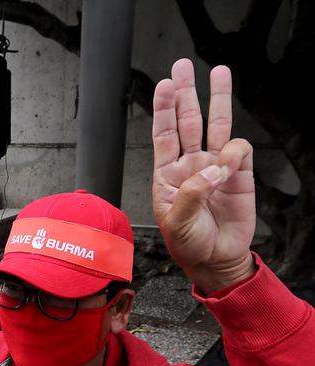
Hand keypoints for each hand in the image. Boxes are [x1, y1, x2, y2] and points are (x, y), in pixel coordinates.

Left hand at [151, 59, 255, 294]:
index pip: (164, 134)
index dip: (164, 109)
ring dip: (217, 98)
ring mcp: (215, 166)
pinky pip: (240, 150)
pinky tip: (231, 164)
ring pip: (216, 124)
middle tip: (183, 67)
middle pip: (188, 120)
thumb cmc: (188, 244)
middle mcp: (190, 164)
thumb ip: (193, 193)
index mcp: (167, 174)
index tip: (164, 86)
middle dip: (187, 93)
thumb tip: (213, 169)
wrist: (216, 259)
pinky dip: (236, 151)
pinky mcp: (239, 174)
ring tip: (219, 72)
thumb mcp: (178, 222)